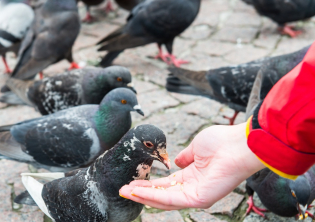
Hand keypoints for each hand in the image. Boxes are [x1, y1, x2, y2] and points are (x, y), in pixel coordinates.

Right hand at [119, 123, 264, 209]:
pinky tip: (138, 192)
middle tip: (123, 190)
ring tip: (125, 192)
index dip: (147, 185)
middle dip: (140, 193)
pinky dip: (153, 196)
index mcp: (191, 177)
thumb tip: (175, 162)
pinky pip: (171, 199)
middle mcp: (192, 188)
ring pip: (163, 200)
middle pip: (161, 195)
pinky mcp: (198, 199)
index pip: (164, 185)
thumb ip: (185, 157)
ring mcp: (195, 195)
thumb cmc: (221, 142)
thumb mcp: (196, 148)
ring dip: (143, 196)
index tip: (131, 183)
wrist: (238, 144)